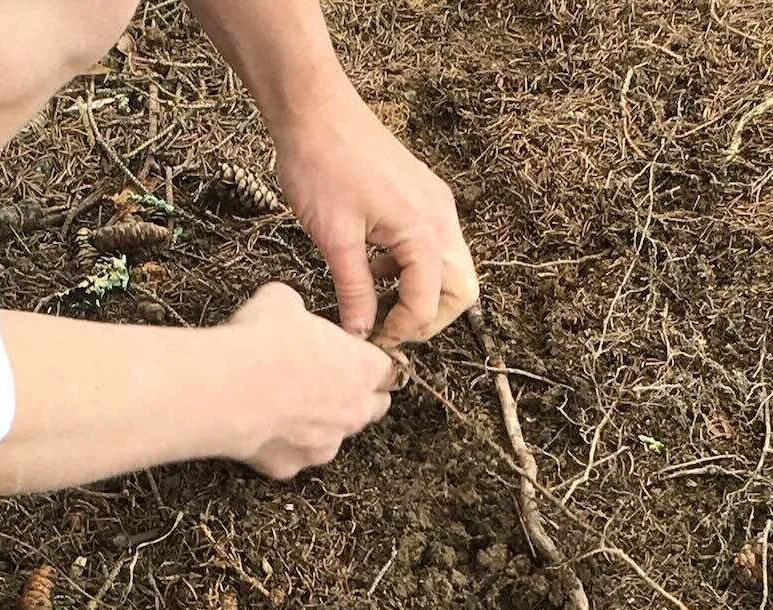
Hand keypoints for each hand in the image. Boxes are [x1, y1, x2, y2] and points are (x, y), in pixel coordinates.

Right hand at [224, 282, 394, 477]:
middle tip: (329, 381)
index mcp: (362, 368)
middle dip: (359, 395)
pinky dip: (283, 444)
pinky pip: (295, 455)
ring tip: (288, 403)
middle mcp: (353, 412)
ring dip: (321, 422)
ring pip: (335, 435)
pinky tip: (263, 425)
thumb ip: (301, 313)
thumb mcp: (283, 302)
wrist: (226, 388)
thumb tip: (292, 313)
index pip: (388, 369)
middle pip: (374, 407)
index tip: (355, 357)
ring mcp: (325, 444)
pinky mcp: (292, 466)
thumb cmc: (260, 344)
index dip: (370, 361)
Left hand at [273, 72, 478, 344]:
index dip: (400, 331)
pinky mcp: (422, 196)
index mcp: (424, 231)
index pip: (427, 304)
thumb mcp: (334, 239)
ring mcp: (435, 204)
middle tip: (390, 330)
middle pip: (460, 291)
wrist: (312, 106)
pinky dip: (412, 268)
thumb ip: (354, 292)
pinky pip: (432, 245)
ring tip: (379, 303)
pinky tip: (375, 270)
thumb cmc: (320, 163)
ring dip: (422, 294)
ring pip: (450, 269)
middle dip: (429, 319)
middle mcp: (441, 218)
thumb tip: (360, 333)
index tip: (372, 341)